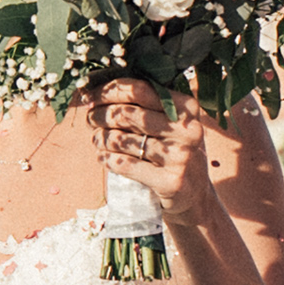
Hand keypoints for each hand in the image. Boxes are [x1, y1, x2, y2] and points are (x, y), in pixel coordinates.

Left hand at [89, 80, 213, 210]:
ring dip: (101, 138)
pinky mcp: (170, 181)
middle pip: (126, 113)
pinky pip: (126, 164)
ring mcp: (180, 156)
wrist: (194, 194)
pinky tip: (102, 157)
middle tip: (90, 119)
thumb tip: (94, 93)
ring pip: (122, 139)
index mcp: (186, 107)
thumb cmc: (171, 150)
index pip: (139, 90)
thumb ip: (141, 105)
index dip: (108, 91)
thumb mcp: (168, 123)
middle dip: (100, 114)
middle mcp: (187, 129)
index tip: (89, 97)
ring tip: (97, 139)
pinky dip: (107, 159)